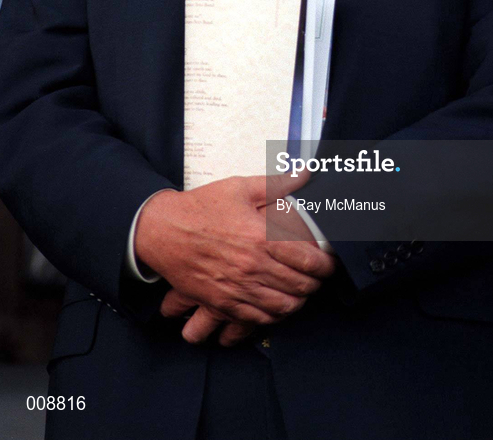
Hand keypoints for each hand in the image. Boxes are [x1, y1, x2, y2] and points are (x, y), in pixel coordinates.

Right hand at [137, 173, 334, 343]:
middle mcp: (253, 267)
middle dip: (316, 283)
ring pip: (283, 307)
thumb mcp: (240, 188)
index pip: (308, 260)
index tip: (330, 262)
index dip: (326, 264)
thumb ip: (277, 184)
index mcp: (261, 237)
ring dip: (299, 301)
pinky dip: (274, 315)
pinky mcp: (223, 303)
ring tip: (302, 291)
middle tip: (319, 276)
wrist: (162, 231)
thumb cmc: (201, 208)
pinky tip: (278, 304)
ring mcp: (238, 288)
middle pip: (301, 286)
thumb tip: (305, 173)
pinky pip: (258, 319)